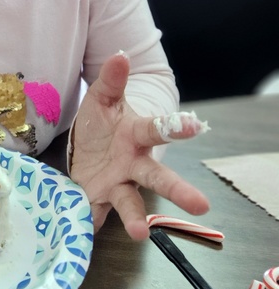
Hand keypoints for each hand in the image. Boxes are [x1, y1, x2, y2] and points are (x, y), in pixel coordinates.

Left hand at [70, 52, 209, 240]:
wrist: (91, 144)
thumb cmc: (104, 121)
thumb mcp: (103, 98)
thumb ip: (111, 80)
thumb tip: (120, 55)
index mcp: (138, 135)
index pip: (160, 129)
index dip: (177, 128)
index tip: (194, 126)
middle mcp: (134, 163)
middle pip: (158, 177)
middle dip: (177, 190)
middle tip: (202, 205)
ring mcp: (118, 183)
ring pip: (131, 202)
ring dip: (135, 218)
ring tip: (139, 233)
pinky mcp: (97, 197)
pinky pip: (95, 212)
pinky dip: (91, 221)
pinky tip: (87, 231)